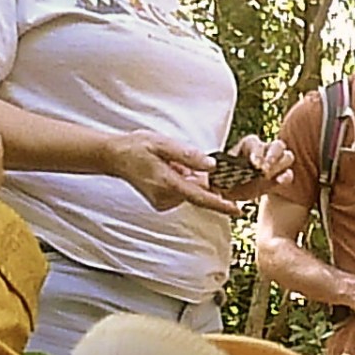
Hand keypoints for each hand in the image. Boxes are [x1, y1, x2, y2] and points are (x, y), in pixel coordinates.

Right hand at [99, 131, 241, 215]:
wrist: (116, 157)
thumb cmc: (139, 147)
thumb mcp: (164, 144)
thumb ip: (189, 156)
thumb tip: (212, 165)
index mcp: (168, 184)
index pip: (201, 198)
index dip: (221, 204)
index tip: (238, 210)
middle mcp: (166, 197)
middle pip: (197, 192)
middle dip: (200, 179)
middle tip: (182, 161)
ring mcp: (163, 202)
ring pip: (189, 191)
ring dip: (189, 178)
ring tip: (170, 163)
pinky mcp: (161, 203)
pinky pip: (181, 192)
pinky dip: (181, 182)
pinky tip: (168, 170)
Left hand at [213, 135, 294, 200]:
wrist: (232, 192)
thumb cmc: (224, 180)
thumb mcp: (216, 177)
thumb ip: (216, 176)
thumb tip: (213, 181)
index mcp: (248, 146)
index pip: (255, 143)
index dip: (256, 152)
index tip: (254, 164)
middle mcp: (264, 151)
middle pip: (277, 145)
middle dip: (272, 156)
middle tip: (264, 170)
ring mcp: (274, 163)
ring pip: (286, 156)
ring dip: (280, 164)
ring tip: (271, 176)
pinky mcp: (280, 176)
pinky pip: (288, 173)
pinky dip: (286, 177)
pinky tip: (279, 182)